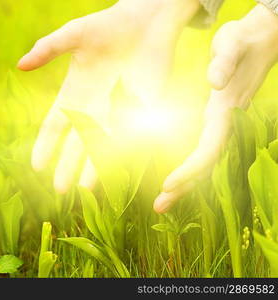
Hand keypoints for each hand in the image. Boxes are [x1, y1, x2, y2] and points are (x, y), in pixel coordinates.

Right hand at [18, 0, 199, 192]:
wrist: (147, 22)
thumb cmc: (108, 25)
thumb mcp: (74, 34)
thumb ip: (48, 48)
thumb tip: (20, 65)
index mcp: (72, 94)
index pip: (53, 127)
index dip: (45, 146)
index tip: (37, 166)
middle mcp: (91, 108)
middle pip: (75, 144)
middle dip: (66, 167)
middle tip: (60, 190)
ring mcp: (115, 112)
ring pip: (101, 147)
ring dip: (93, 169)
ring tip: (85, 190)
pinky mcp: (139, 111)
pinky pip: (129, 138)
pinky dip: (122, 155)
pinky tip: (116, 172)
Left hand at [154, 4, 277, 213]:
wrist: (260, 42)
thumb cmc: (243, 41)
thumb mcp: (232, 43)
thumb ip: (224, 61)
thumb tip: (214, 82)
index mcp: (225, 112)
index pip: (208, 149)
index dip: (190, 169)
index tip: (167, 183)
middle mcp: (225, 125)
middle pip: (206, 165)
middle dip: (183, 188)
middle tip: (158, 207)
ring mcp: (223, 127)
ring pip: (204, 164)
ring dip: (184, 185)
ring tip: (162, 204)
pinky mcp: (217, 125)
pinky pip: (203, 154)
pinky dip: (189, 171)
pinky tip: (175, 182)